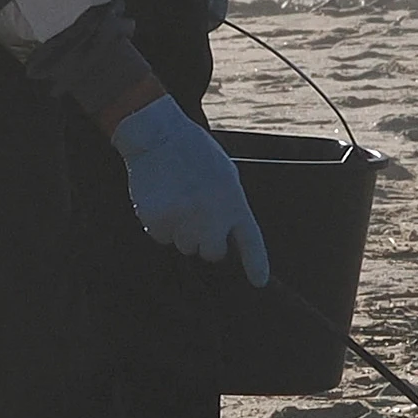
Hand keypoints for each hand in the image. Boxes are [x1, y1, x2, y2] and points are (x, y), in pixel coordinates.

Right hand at [111, 95, 269, 285]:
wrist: (159, 135)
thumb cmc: (193, 152)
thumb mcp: (225, 175)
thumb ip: (229, 205)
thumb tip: (225, 235)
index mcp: (234, 202)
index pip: (250, 242)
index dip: (256, 265)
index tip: (258, 282)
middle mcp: (212, 216)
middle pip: (211, 253)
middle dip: (204, 240)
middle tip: (195, 213)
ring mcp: (185, 219)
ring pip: (184, 246)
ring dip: (180, 231)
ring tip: (176, 200)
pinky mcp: (159, 220)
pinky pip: (160, 236)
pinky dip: (159, 224)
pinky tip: (160, 199)